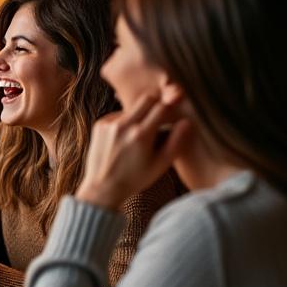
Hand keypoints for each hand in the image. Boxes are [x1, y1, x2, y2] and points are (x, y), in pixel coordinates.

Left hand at [75, 94, 189, 210]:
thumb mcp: (161, 164)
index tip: (172, 117)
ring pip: (132, 108)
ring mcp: (109, 124)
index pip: (162, 107)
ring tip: (140, 135)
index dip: (170, 110)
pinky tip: (125, 138)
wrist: (102, 188)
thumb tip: (186, 122)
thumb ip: (176, 141)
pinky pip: (118, 115)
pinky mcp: (99, 125)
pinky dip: (125, 122)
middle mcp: (123, 125)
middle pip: (147, 99)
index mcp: (141, 134)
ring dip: (140, 116)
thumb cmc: (135, 179)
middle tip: (159, 120)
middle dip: (156, 106)